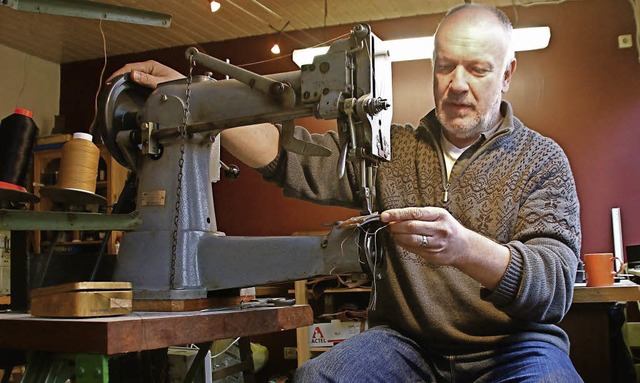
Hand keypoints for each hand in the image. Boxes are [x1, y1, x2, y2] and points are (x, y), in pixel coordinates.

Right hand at [106, 60, 184, 88]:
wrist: (189, 90)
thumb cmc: (180, 84)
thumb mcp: (162, 82)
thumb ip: (148, 79)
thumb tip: (133, 75)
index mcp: (151, 66)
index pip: (129, 67)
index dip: (118, 74)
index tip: (110, 81)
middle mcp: (149, 68)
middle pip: (128, 71)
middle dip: (118, 77)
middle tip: (107, 86)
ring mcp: (149, 74)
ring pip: (132, 76)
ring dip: (123, 81)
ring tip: (112, 88)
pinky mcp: (150, 81)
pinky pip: (136, 81)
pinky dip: (129, 84)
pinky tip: (124, 90)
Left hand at [380, 206, 509, 288]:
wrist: (464, 246)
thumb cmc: (448, 228)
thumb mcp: (438, 215)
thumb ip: (419, 215)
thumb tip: (396, 217)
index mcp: (439, 215)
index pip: (414, 213)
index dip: (397, 214)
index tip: (385, 216)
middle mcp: (439, 229)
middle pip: (411, 227)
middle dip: (395, 226)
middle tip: (388, 225)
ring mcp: (437, 243)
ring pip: (411, 240)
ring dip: (398, 236)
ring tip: (394, 233)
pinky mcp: (433, 255)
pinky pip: (413, 249)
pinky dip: (404, 244)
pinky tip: (401, 241)